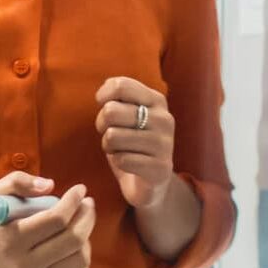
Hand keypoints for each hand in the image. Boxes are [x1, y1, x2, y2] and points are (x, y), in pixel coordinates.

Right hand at [0, 172, 93, 267]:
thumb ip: (18, 182)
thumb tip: (50, 185)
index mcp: (11, 239)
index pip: (56, 219)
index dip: (73, 200)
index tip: (80, 189)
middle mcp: (24, 265)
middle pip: (74, 239)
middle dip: (87, 216)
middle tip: (87, 204)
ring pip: (81, 259)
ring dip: (86, 237)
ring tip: (78, 225)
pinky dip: (82, 261)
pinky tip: (74, 248)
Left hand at [95, 76, 175, 210]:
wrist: (151, 182)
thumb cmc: (132, 143)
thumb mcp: (126, 115)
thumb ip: (117, 99)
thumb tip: (102, 94)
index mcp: (156, 100)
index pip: (121, 86)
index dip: (103, 96)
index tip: (102, 105)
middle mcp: (164, 119)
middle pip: (110, 111)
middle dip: (102, 124)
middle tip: (110, 134)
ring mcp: (165, 144)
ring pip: (112, 136)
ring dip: (109, 146)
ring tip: (120, 150)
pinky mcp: (160, 168)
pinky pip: (121, 159)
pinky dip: (118, 162)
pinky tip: (129, 165)